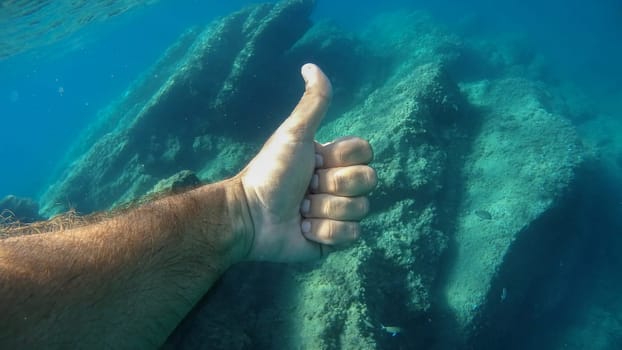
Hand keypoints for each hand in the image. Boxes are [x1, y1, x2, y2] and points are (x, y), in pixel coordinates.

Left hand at [237, 64, 375, 261]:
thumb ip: (313, 102)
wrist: (250, 215)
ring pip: (360, 209)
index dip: (341, 159)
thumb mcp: (293, 133)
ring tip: (299, 210)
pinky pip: (351, 235)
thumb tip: (310, 65)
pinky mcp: (334, 240)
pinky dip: (325, 232)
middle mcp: (339, 184)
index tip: (313, 161)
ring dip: (324, 210)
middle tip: (304, 188)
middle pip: (368, 180)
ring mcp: (339, 212)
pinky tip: (303, 228)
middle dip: (331, 185)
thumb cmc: (270, 172)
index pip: (366, 152)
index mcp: (333, 159)